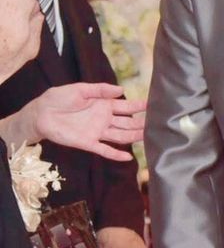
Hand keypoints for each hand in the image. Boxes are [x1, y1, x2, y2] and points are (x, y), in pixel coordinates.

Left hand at [1, 83, 144, 159]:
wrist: (40, 114)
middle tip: (159, 125)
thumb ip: (100, 89)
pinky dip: (116, 155)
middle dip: (142, 124)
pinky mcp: (88, 143)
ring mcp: (97, 132)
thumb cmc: (58, 99)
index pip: (127, 108)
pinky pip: (105, 150)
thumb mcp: (80, 89)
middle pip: (128, 124)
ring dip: (134, 137)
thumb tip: (121, 90)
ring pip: (121, 136)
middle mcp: (104, 120)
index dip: (140, 107)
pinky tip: (128, 158)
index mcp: (104, 105)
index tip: (154, 105)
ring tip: (149, 138)